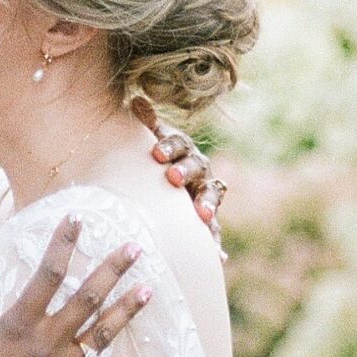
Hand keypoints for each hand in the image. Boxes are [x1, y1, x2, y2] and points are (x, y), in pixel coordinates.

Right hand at [0, 215, 149, 356]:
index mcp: (19, 324)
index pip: (49, 272)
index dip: (64, 242)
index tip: (78, 219)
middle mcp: (46, 345)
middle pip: (88, 298)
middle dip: (113, 270)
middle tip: (135, 249)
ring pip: (102, 337)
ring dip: (126, 312)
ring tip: (148, 291)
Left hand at [133, 98, 224, 239]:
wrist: (166, 188)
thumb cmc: (152, 164)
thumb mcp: (147, 143)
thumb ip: (146, 125)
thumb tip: (139, 100)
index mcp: (182, 150)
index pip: (179, 144)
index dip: (169, 147)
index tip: (156, 153)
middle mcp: (198, 170)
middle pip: (197, 167)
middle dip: (186, 171)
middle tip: (172, 178)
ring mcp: (205, 194)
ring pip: (210, 197)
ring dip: (207, 204)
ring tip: (203, 216)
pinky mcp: (207, 219)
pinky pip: (213, 230)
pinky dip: (215, 242)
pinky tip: (218, 256)